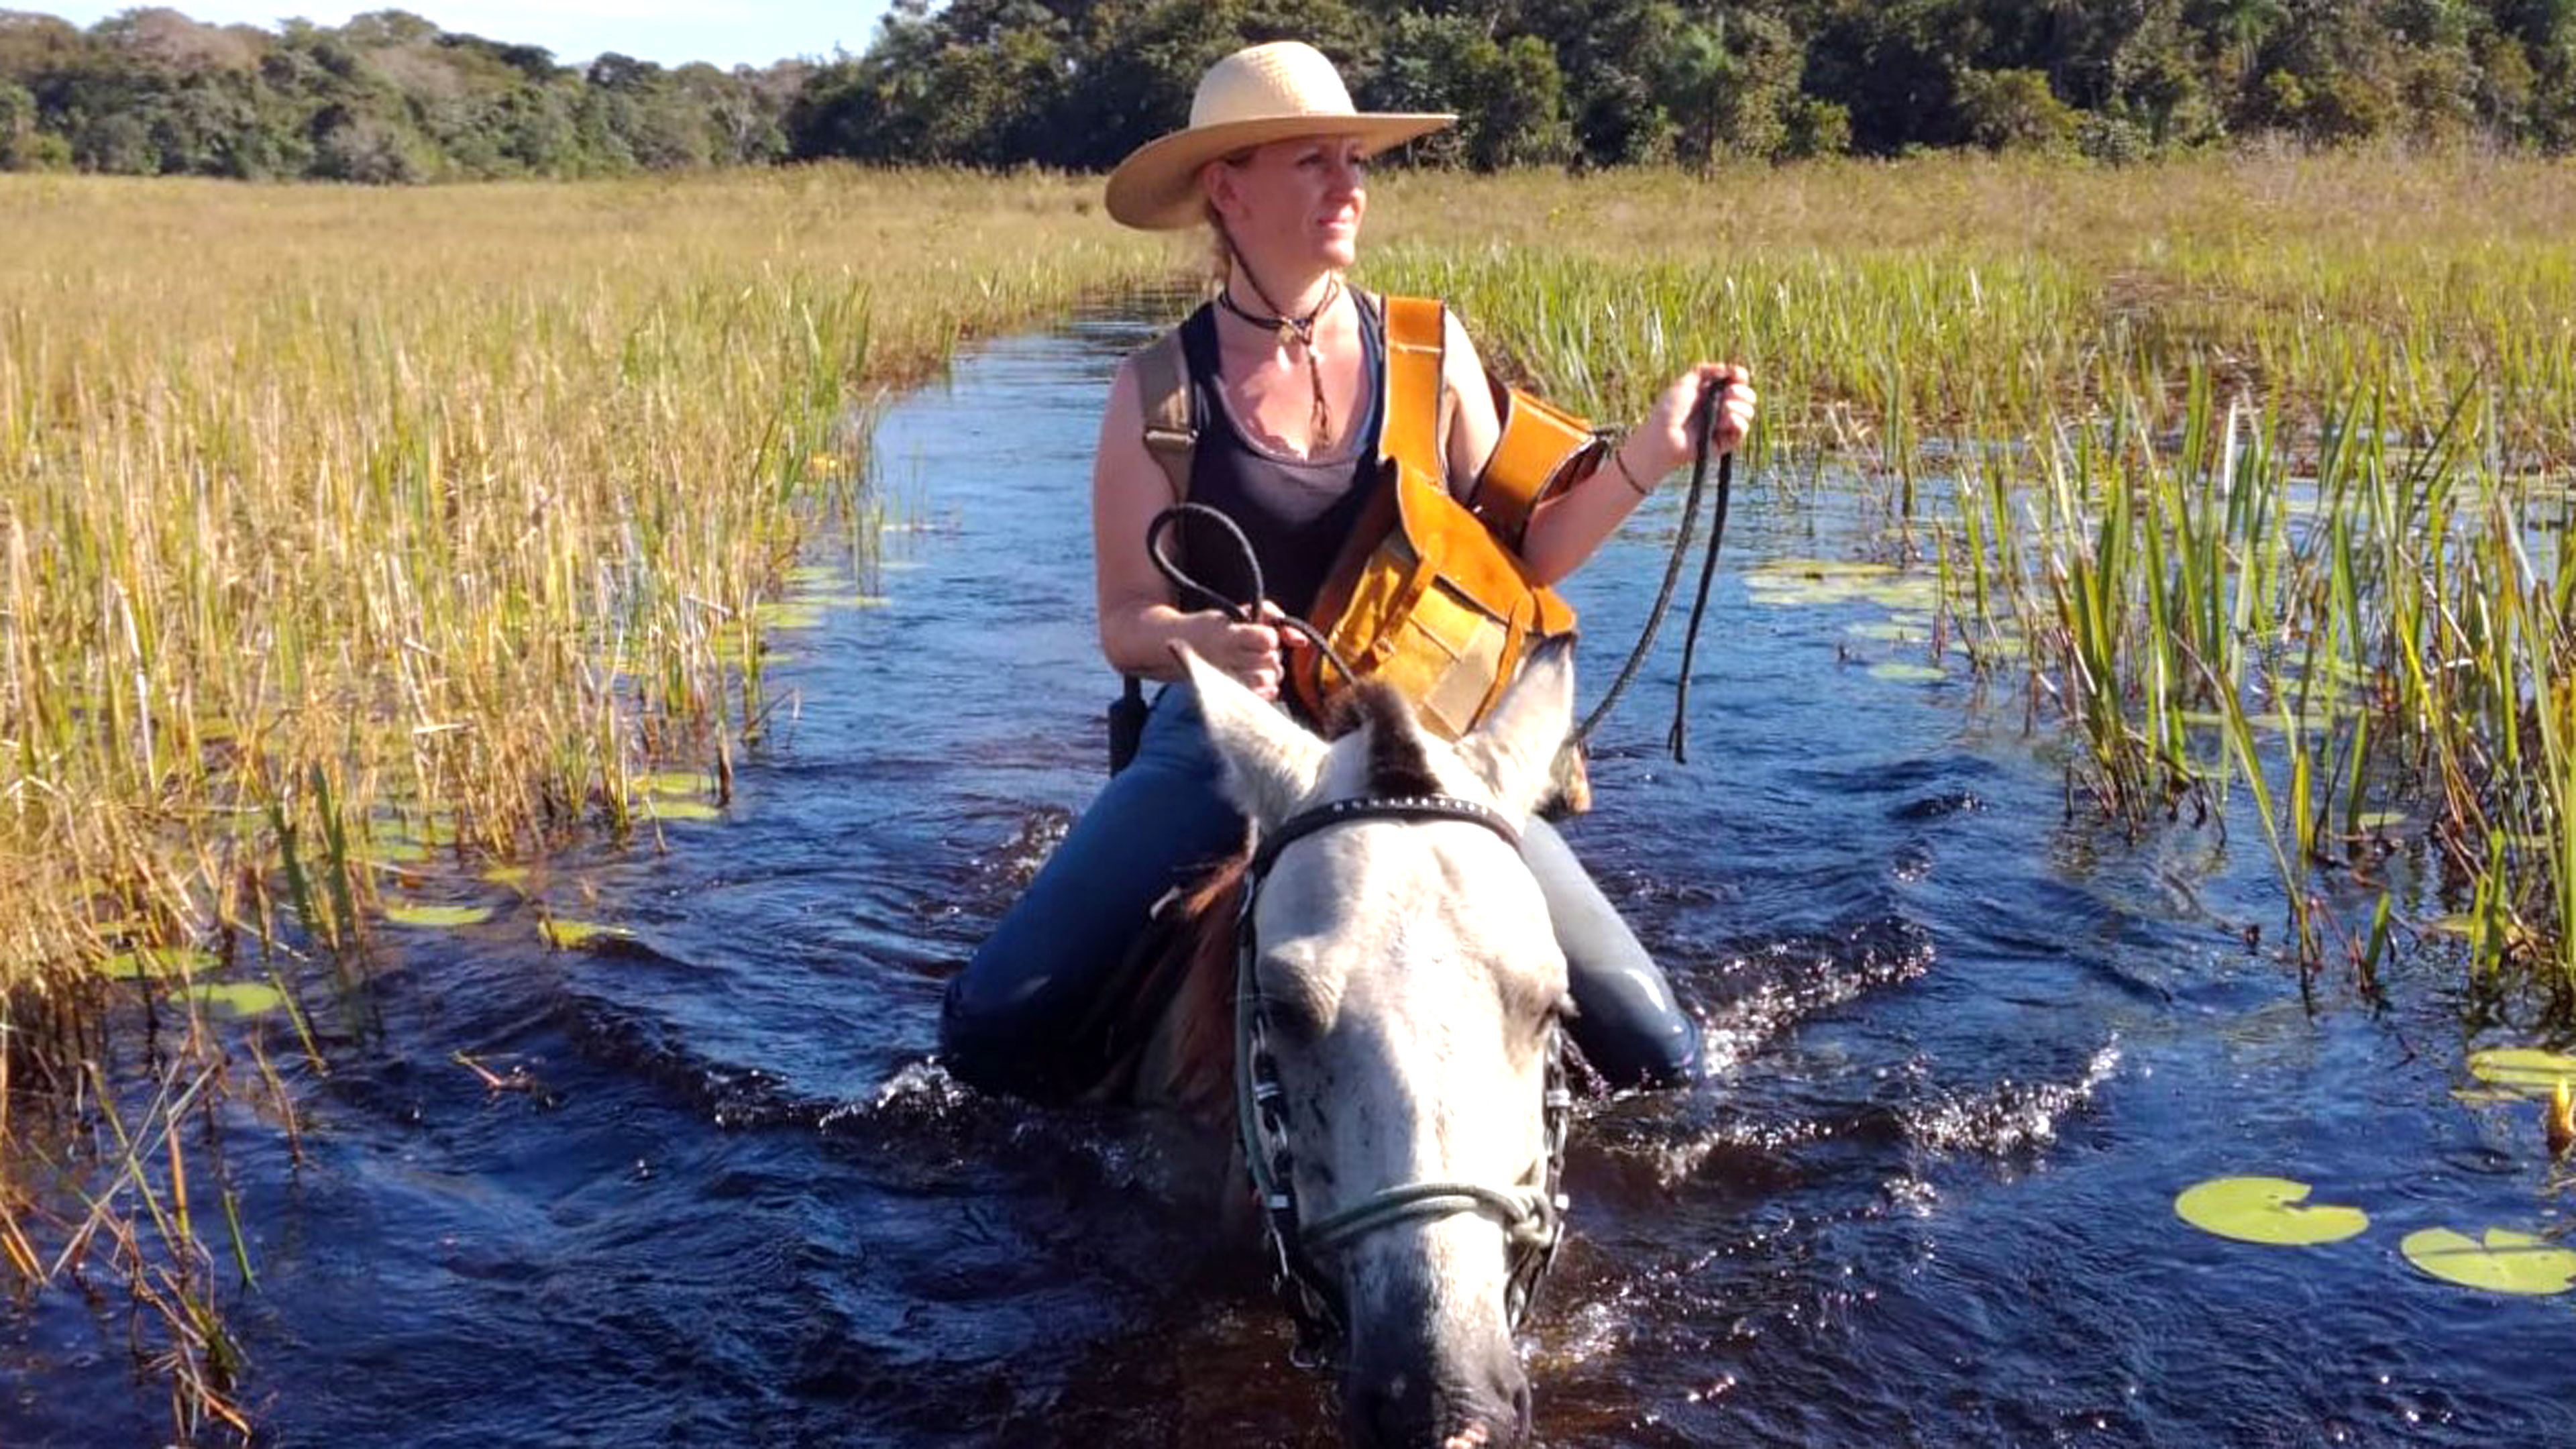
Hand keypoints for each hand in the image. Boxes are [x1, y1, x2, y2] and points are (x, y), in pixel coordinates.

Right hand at [1179, 604, 1290, 699]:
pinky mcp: (1227, 694)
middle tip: (1256, 652)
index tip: (1259, 636)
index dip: (1270, 637)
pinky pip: (1262, 696)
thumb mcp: (1237, 612)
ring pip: (1269, 679)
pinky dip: (1265, 688)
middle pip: (1272, 660)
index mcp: (1229, 633)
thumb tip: (1301, 640)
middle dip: (1271, 655)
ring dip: (1269, 672)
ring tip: (1255, 666)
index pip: (1268, 639)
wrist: (1171, 645)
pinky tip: (1255, 680)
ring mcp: (1226, 678)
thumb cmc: (1212, 627)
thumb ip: (1271, 615)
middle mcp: (1227, 657)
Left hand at [1628, 363, 1756, 483]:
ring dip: (1737, 406)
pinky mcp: (1726, 441)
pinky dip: (1737, 421)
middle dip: (1740, 391)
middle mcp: (1722, 408)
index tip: (1736, 374)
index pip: (1738, 381)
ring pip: (1749, 411)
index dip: (1740, 375)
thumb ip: (1705, 370)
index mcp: (1713, 393)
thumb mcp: (1684, 383)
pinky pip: (1743, 428)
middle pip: (1749, 396)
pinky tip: (1723, 420)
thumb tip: (1727, 368)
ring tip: (1721, 410)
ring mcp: (1725, 425)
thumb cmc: (1668, 410)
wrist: (1663, 436)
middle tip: (1725, 394)